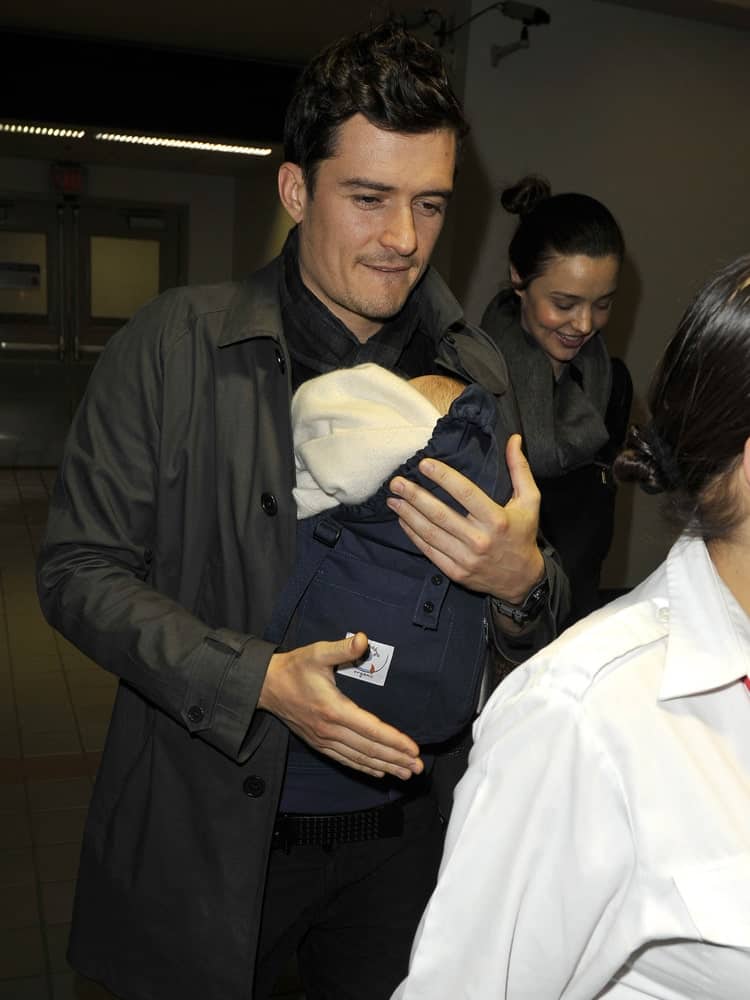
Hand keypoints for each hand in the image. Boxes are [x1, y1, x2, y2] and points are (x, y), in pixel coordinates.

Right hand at [258, 631, 423, 779]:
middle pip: (369, 749)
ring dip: (384, 767)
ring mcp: (324, 739)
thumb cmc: (295, 668)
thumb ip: (342, 648)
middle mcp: (330, 729)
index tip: (413, 749)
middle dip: (396, 759)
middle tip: (418, 768)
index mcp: (333, 709)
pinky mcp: (319, 743)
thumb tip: (363, 639)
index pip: (371, 729)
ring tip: (405, 773)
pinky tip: (378, 771)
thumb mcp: (317, 652)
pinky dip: (364, 767)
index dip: (394, 740)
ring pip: (359, 758)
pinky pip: (345, 760)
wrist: (267, 686)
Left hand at [387, 434, 544, 604]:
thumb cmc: (523, 534)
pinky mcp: (456, 572)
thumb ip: (520, 469)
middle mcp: (480, 539)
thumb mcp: (530, 501)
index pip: (465, 493)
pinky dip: (413, 535)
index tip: (424, 464)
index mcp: (497, 519)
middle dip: (415, 496)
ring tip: (393, 499)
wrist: (521, 579)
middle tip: (396, 482)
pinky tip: (402, 521)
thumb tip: (514, 439)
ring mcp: (466, 558)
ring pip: (430, 533)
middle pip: (441, 514)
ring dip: (408, 515)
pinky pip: (429, 551)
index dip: (442, 477)